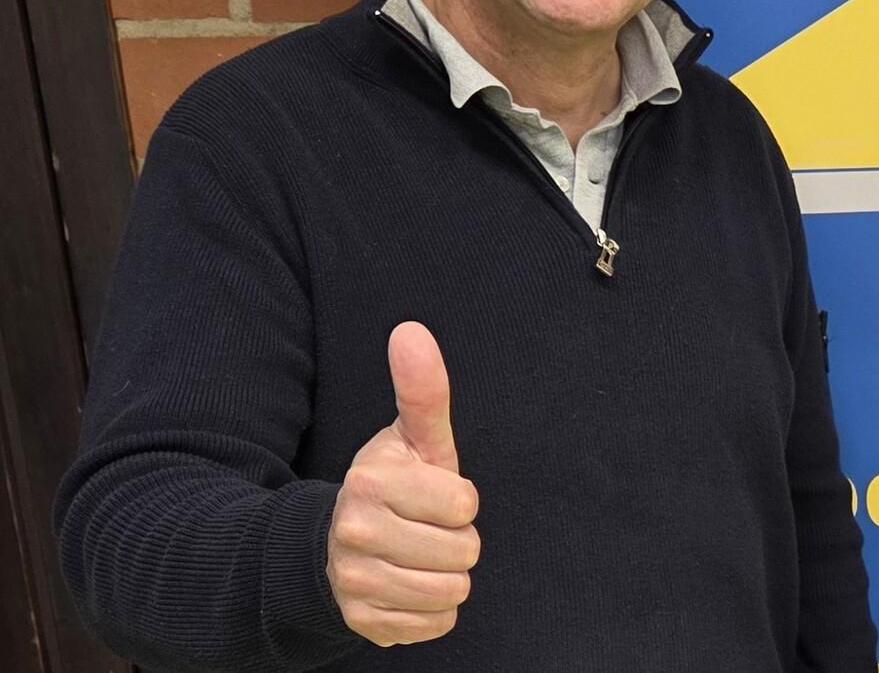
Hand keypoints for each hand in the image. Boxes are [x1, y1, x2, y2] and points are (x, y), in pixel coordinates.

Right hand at [326, 322, 480, 646]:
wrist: (336, 544)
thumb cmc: (394, 484)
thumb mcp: (412, 438)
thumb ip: (421, 389)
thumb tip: (410, 330)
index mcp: (371, 482)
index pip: (465, 504)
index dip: (459, 500)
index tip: (434, 494)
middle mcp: (355, 532)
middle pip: (463, 552)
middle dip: (457, 540)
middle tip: (427, 527)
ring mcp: (354, 582)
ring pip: (452, 590)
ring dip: (447, 575)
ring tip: (419, 554)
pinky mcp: (363, 623)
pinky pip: (436, 624)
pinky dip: (433, 610)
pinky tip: (409, 584)